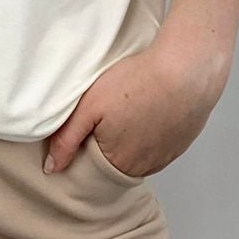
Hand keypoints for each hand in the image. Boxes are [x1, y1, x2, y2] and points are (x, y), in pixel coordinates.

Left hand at [44, 33, 229, 182]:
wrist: (187, 69)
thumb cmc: (138, 83)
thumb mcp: (90, 107)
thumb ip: (67, 140)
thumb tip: (52, 167)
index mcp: (118, 163)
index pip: (93, 169)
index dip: (86, 147)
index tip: (87, 127)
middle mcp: (145, 166)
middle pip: (118, 163)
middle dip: (109, 143)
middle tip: (109, 113)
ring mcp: (168, 155)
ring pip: (141, 154)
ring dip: (133, 138)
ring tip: (130, 109)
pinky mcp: (183, 141)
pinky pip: (161, 144)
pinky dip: (153, 132)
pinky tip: (149, 109)